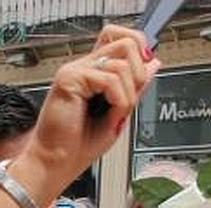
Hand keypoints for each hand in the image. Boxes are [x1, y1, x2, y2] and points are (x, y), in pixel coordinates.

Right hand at [21, 26, 159, 188]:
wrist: (57, 163)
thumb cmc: (79, 146)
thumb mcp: (118, 113)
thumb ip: (134, 88)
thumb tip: (153, 64)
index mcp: (92, 72)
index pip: (121, 39)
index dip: (139, 51)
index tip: (143, 75)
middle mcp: (83, 67)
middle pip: (126, 42)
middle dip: (138, 72)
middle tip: (129, 99)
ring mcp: (75, 71)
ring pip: (122, 63)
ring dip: (127, 95)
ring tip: (114, 115)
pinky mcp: (69, 79)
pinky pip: (110, 79)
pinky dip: (119, 101)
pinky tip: (109, 115)